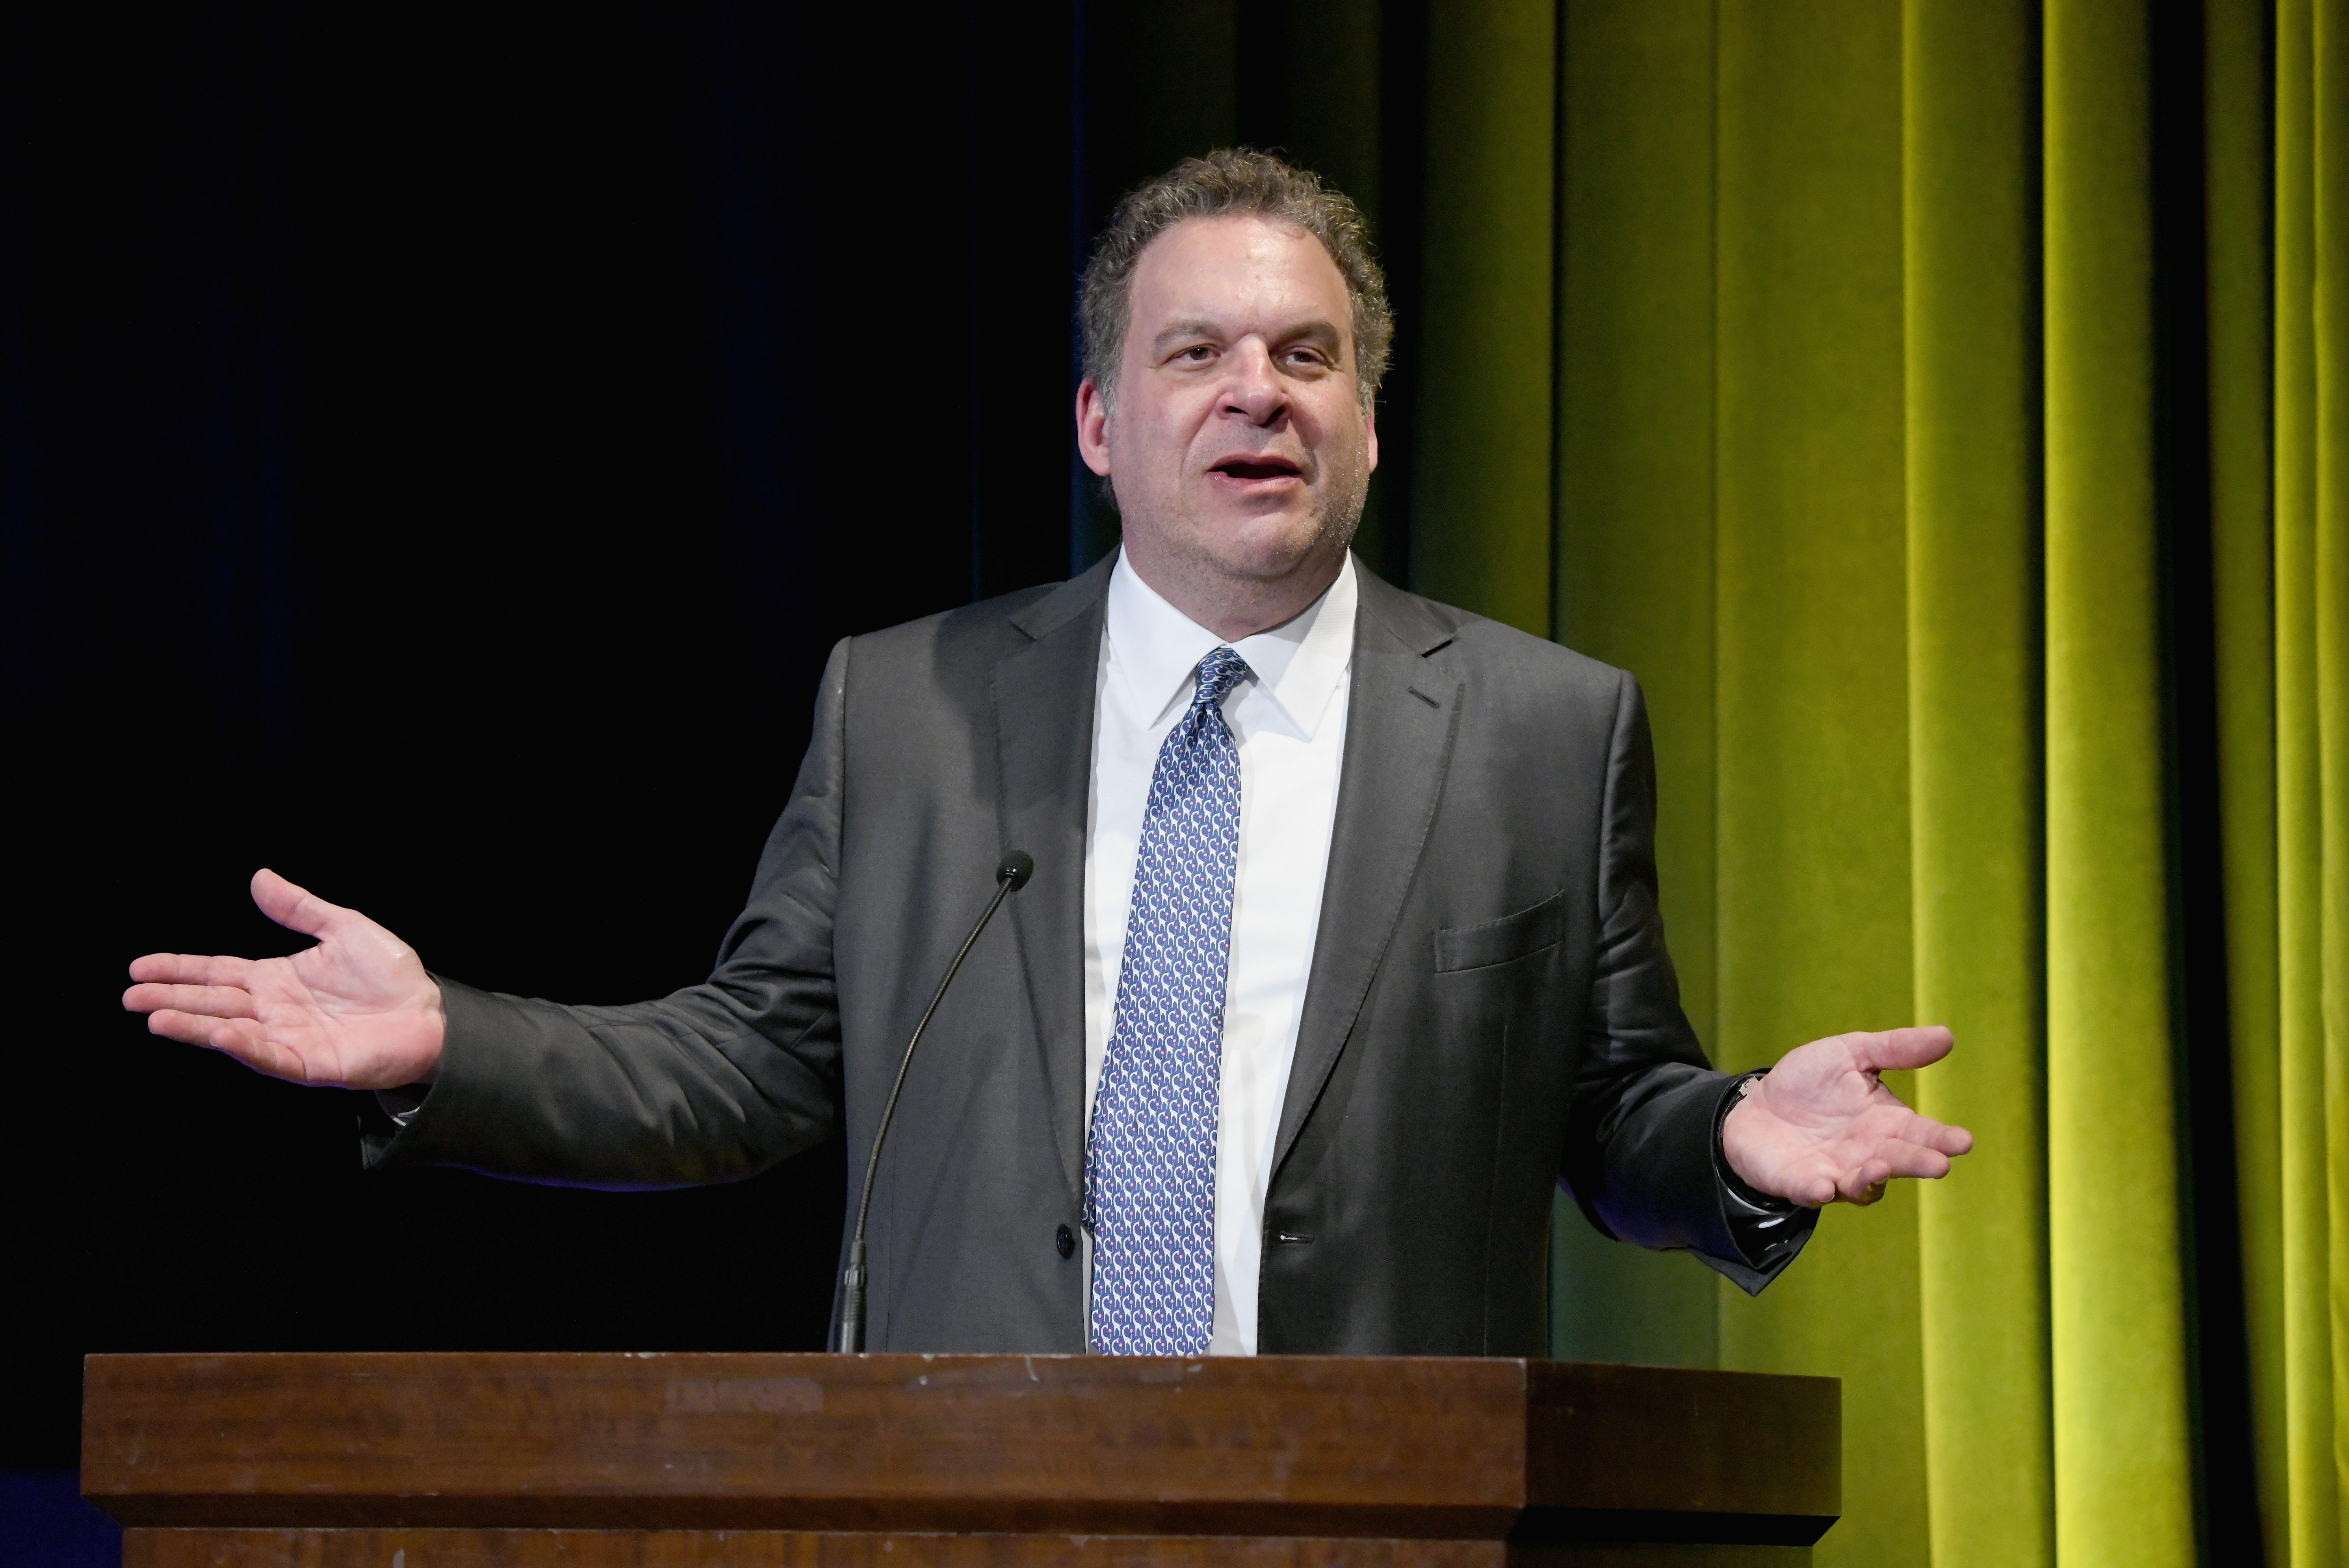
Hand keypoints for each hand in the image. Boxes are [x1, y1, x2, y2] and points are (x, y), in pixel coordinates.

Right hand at [122, 869, 445, 1089]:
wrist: (430, 1013)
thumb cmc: (391, 975)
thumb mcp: (344, 928)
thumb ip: (300, 908)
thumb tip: (259, 878)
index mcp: (278, 979)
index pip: (218, 972)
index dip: (180, 968)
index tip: (139, 966)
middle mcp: (275, 1010)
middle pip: (213, 1002)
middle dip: (171, 998)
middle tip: (130, 996)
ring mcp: (289, 1039)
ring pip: (230, 1030)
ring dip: (192, 1024)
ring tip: (154, 1016)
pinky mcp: (309, 1063)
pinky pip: (269, 1055)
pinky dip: (241, 1045)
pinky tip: (216, 1034)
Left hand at [1721, 1026, 1971, 1206]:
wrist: (1756, 1106)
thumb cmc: (1809, 1082)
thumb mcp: (1850, 1054)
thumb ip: (1894, 1049)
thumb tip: (1948, 1036)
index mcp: (1885, 1123)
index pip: (1921, 1133)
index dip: (1942, 1138)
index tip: (1963, 1141)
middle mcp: (1868, 1154)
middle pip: (1898, 1161)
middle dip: (1918, 1162)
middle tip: (1938, 1163)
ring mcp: (1837, 1172)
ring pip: (1863, 1184)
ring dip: (1871, 1178)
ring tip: (1878, 1166)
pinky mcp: (1802, 1184)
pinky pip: (1813, 1193)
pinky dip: (1818, 1191)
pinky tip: (1822, 1186)